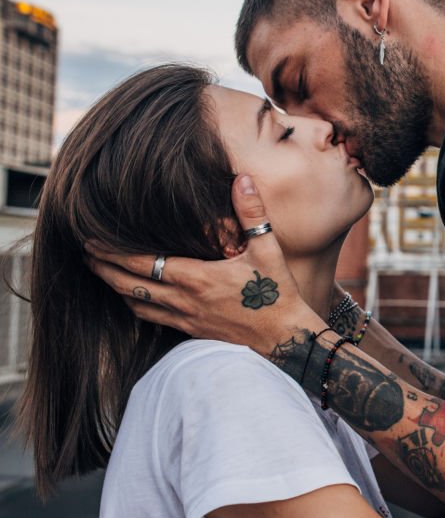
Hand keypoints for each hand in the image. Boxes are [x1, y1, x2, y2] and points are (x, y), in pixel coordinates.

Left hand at [86, 175, 313, 354]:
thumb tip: (242, 180)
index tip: (92, 240)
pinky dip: (136, 306)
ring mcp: (185, 319)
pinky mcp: (191, 331)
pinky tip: (134, 299)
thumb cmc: (276, 293)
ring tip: (103, 274)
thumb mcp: (268, 249)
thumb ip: (252, 213)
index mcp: (196, 278)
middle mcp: (183, 300)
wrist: (284, 338)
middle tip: (86, 254)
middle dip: (104, 268)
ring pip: (136, 305)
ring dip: (116, 288)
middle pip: (129, 285)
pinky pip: (152, 319)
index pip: (143, 262)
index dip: (113, 252)